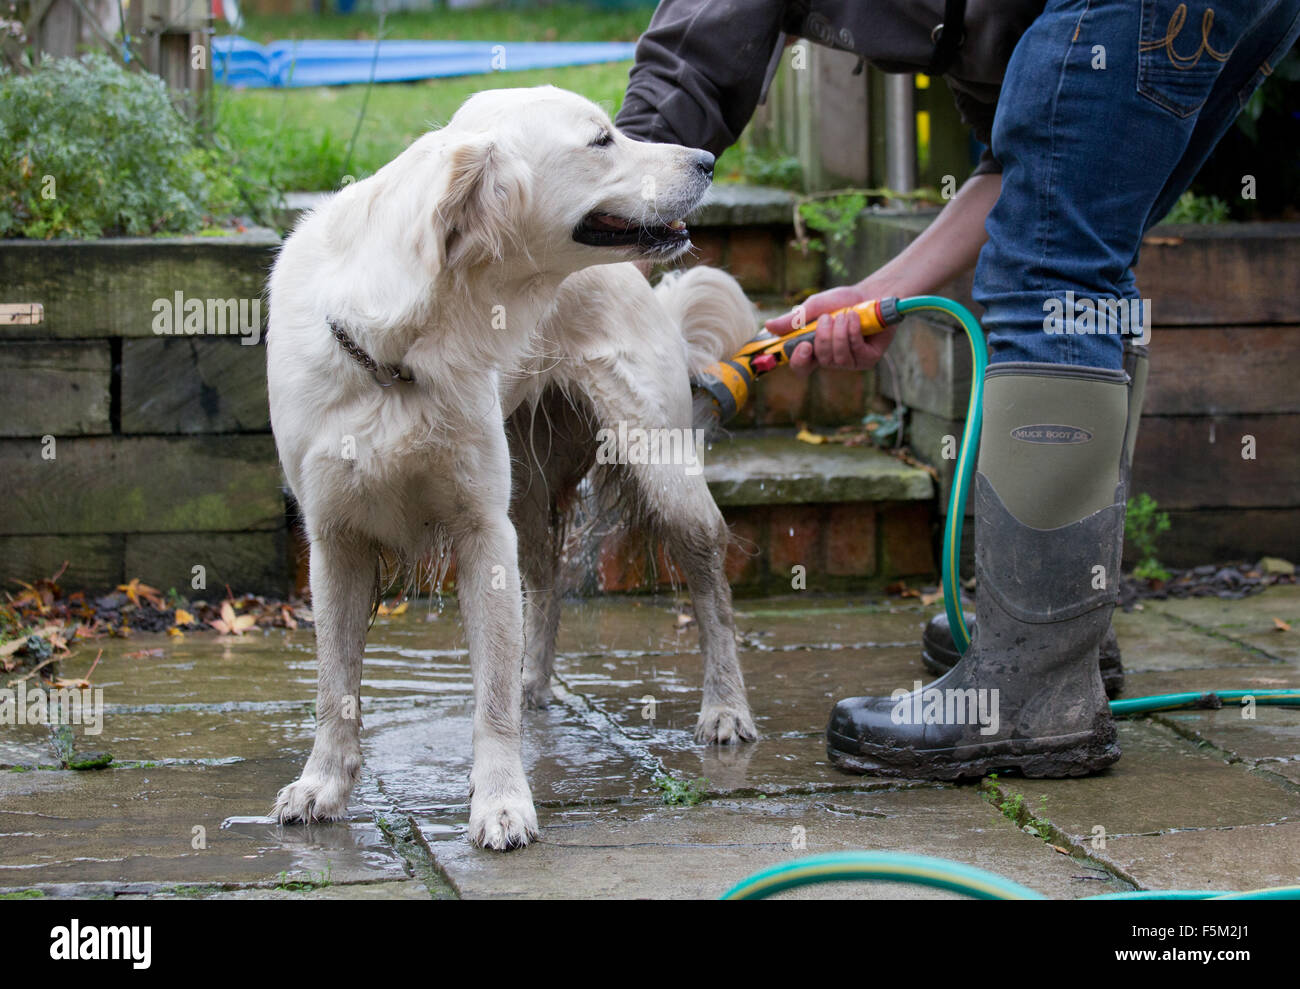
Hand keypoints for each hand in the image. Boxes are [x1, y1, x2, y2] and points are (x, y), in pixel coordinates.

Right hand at [765, 283, 897, 376]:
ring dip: (841, 331)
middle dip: (825, 336)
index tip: (804, 346)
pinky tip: (856, 317)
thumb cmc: (841, 301)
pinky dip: (854, 331)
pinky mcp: (868, 359)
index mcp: (815, 349)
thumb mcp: (814, 307)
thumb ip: (793, 320)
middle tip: (830, 317)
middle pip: (822, 359)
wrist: (871, 293)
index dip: (799, 361)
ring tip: (846, 314)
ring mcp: (851, 361)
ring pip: (839, 356)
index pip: (801, 367)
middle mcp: (831, 359)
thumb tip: (768, 326)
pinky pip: (856, 351)